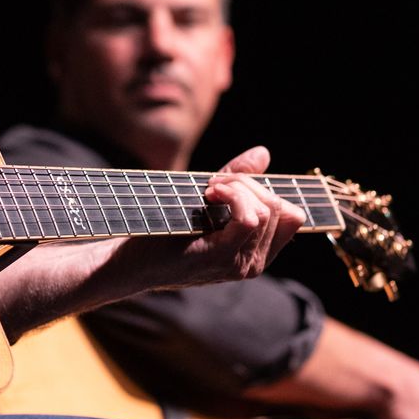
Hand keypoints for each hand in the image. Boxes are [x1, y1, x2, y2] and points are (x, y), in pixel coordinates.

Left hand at [119, 146, 304, 288]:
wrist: (125, 261)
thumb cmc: (161, 230)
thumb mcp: (206, 200)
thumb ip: (237, 180)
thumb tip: (263, 153)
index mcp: (254, 253)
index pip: (293, 216)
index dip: (266, 190)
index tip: (227, 184)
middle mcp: (253, 264)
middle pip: (281, 208)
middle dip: (249, 184)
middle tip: (212, 185)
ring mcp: (239, 265)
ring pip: (267, 210)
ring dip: (237, 187)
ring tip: (207, 190)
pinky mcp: (220, 258)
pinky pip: (250, 218)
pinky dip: (233, 195)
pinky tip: (208, 194)